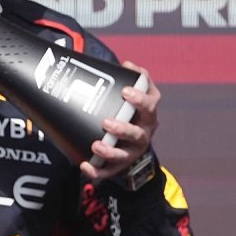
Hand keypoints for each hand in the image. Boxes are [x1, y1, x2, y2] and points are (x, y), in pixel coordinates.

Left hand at [80, 61, 159, 178]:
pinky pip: (109, 171)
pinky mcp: (120, 165)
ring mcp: (132, 150)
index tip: (126, 91)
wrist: (132, 140)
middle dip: (123, 128)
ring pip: (125, 154)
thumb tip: (126, 64)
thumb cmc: (130, 111)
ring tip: (96, 145)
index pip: (151, 103)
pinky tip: (85, 166)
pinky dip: (98, 171)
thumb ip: (132, 78)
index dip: (141, 98)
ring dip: (110, 151)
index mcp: (148, 113)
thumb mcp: (135, 94)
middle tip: (107, 122)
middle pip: (138, 133)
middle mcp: (144, 132)